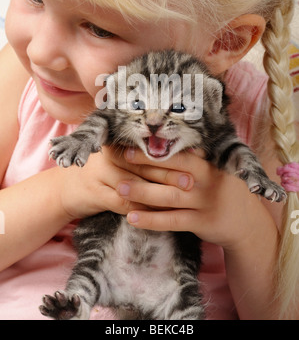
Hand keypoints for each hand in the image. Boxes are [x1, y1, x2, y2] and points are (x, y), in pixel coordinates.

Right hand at [56, 145, 195, 221]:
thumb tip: (181, 155)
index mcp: (117, 142)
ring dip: (157, 195)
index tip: (190, 161)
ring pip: (134, 186)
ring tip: (179, 201)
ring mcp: (99, 174)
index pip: (147, 148)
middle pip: (142, 165)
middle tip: (190, 182)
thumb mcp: (118, 159)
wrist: (65, 189)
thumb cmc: (101, 172)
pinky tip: (159, 216)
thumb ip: (142, 157)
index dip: (169, 155)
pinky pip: (123, 204)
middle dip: (168, 174)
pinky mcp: (95, 194)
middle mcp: (107, 155)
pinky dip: (142, 211)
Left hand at [116, 148, 268, 249]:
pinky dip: (151, 220)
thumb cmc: (221, 188)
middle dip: (145, 165)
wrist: (246, 222)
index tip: (135, 142)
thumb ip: (194, 157)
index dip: (157, 148)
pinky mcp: (202, 222)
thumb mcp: (215, 168)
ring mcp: (205, 202)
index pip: (180, 151)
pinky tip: (132, 217)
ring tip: (120, 188)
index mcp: (209, 162)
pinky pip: (172, 221)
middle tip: (120, 159)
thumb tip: (162, 140)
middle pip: (172, 170)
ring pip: (169, 196)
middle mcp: (208, 179)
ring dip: (143, 192)